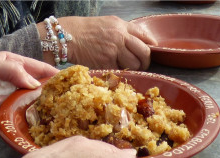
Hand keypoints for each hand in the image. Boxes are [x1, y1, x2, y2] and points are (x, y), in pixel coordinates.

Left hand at [0, 52, 57, 123]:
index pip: (40, 70)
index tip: (68, 84)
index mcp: (14, 65)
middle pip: (32, 93)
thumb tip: (36, 85)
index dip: (54, 76)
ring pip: (17, 107)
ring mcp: (6, 99)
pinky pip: (4, 118)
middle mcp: (13, 83)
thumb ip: (14, 71)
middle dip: (25, 97)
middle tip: (21, 99)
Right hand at [38, 16, 156, 70]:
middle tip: (141, 64)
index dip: (151, 47)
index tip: (150, 52)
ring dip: (132, 68)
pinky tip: (111, 68)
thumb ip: (125, 31)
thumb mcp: (109, 23)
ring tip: (124, 66)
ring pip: (134, 65)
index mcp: (122, 26)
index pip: (145, 37)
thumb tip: (141, 42)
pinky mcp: (106, 63)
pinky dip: (118, 72)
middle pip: (144, 52)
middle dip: (145, 61)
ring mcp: (113, 51)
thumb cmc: (87, 30)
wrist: (68, 37)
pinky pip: (120, 71)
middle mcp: (120, 38)